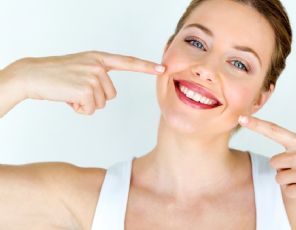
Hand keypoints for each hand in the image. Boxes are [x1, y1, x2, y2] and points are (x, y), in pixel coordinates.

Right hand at [1, 51, 164, 114]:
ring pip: (102, 103)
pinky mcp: (86, 89)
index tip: (162, 68)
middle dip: (95, 98)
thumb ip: (98, 75)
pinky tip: (68, 98)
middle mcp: (98, 66)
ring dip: (86, 104)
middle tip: (76, 89)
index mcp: (99, 58)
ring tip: (71, 92)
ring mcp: (93, 76)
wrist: (33, 75)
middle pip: (111, 95)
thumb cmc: (57, 75)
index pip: (127, 62)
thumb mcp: (81, 68)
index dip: (146, 66)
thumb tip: (108, 95)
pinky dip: (80, 109)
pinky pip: (91, 109)